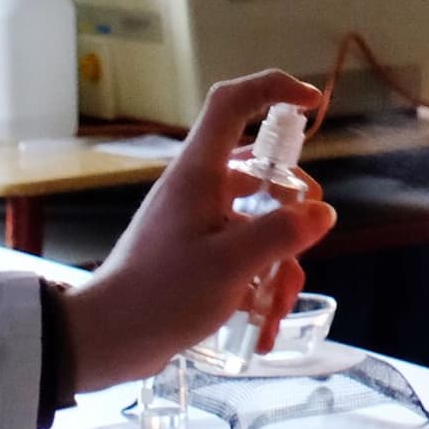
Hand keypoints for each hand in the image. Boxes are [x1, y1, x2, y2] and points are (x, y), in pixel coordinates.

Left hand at [56, 74, 334, 390]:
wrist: (107, 339)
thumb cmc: (161, 294)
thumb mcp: (230, 265)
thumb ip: (280, 235)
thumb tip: (322, 212)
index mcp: (199, 174)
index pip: (232, 104)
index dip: (273, 89)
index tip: (312, 103)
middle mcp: (199, 190)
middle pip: (260, 172)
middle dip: (294, 207)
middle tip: (308, 236)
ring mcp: (197, 224)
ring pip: (258, 223)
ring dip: (279, 263)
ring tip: (279, 306)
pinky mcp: (197, 256)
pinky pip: (242, 256)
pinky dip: (259, 286)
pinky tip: (262, 326)